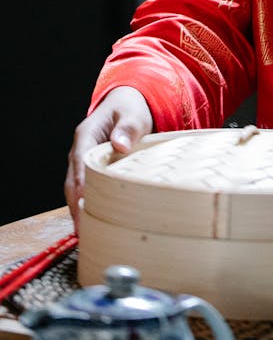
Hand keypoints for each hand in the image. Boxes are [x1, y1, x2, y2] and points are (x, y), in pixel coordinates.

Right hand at [64, 87, 152, 228]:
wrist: (127, 106)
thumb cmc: (129, 109)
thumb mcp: (132, 114)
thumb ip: (128, 128)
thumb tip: (120, 144)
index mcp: (86, 135)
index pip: (79, 162)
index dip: (81, 184)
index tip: (84, 205)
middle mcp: (79, 151)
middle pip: (72, 181)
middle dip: (76, 205)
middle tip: (83, 229)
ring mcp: (82, 163)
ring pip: (75, 189)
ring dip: (79, 209)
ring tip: (86, 233)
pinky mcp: (90, 172)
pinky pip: (85, 190)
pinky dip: (87, 206)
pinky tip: (94, 223)